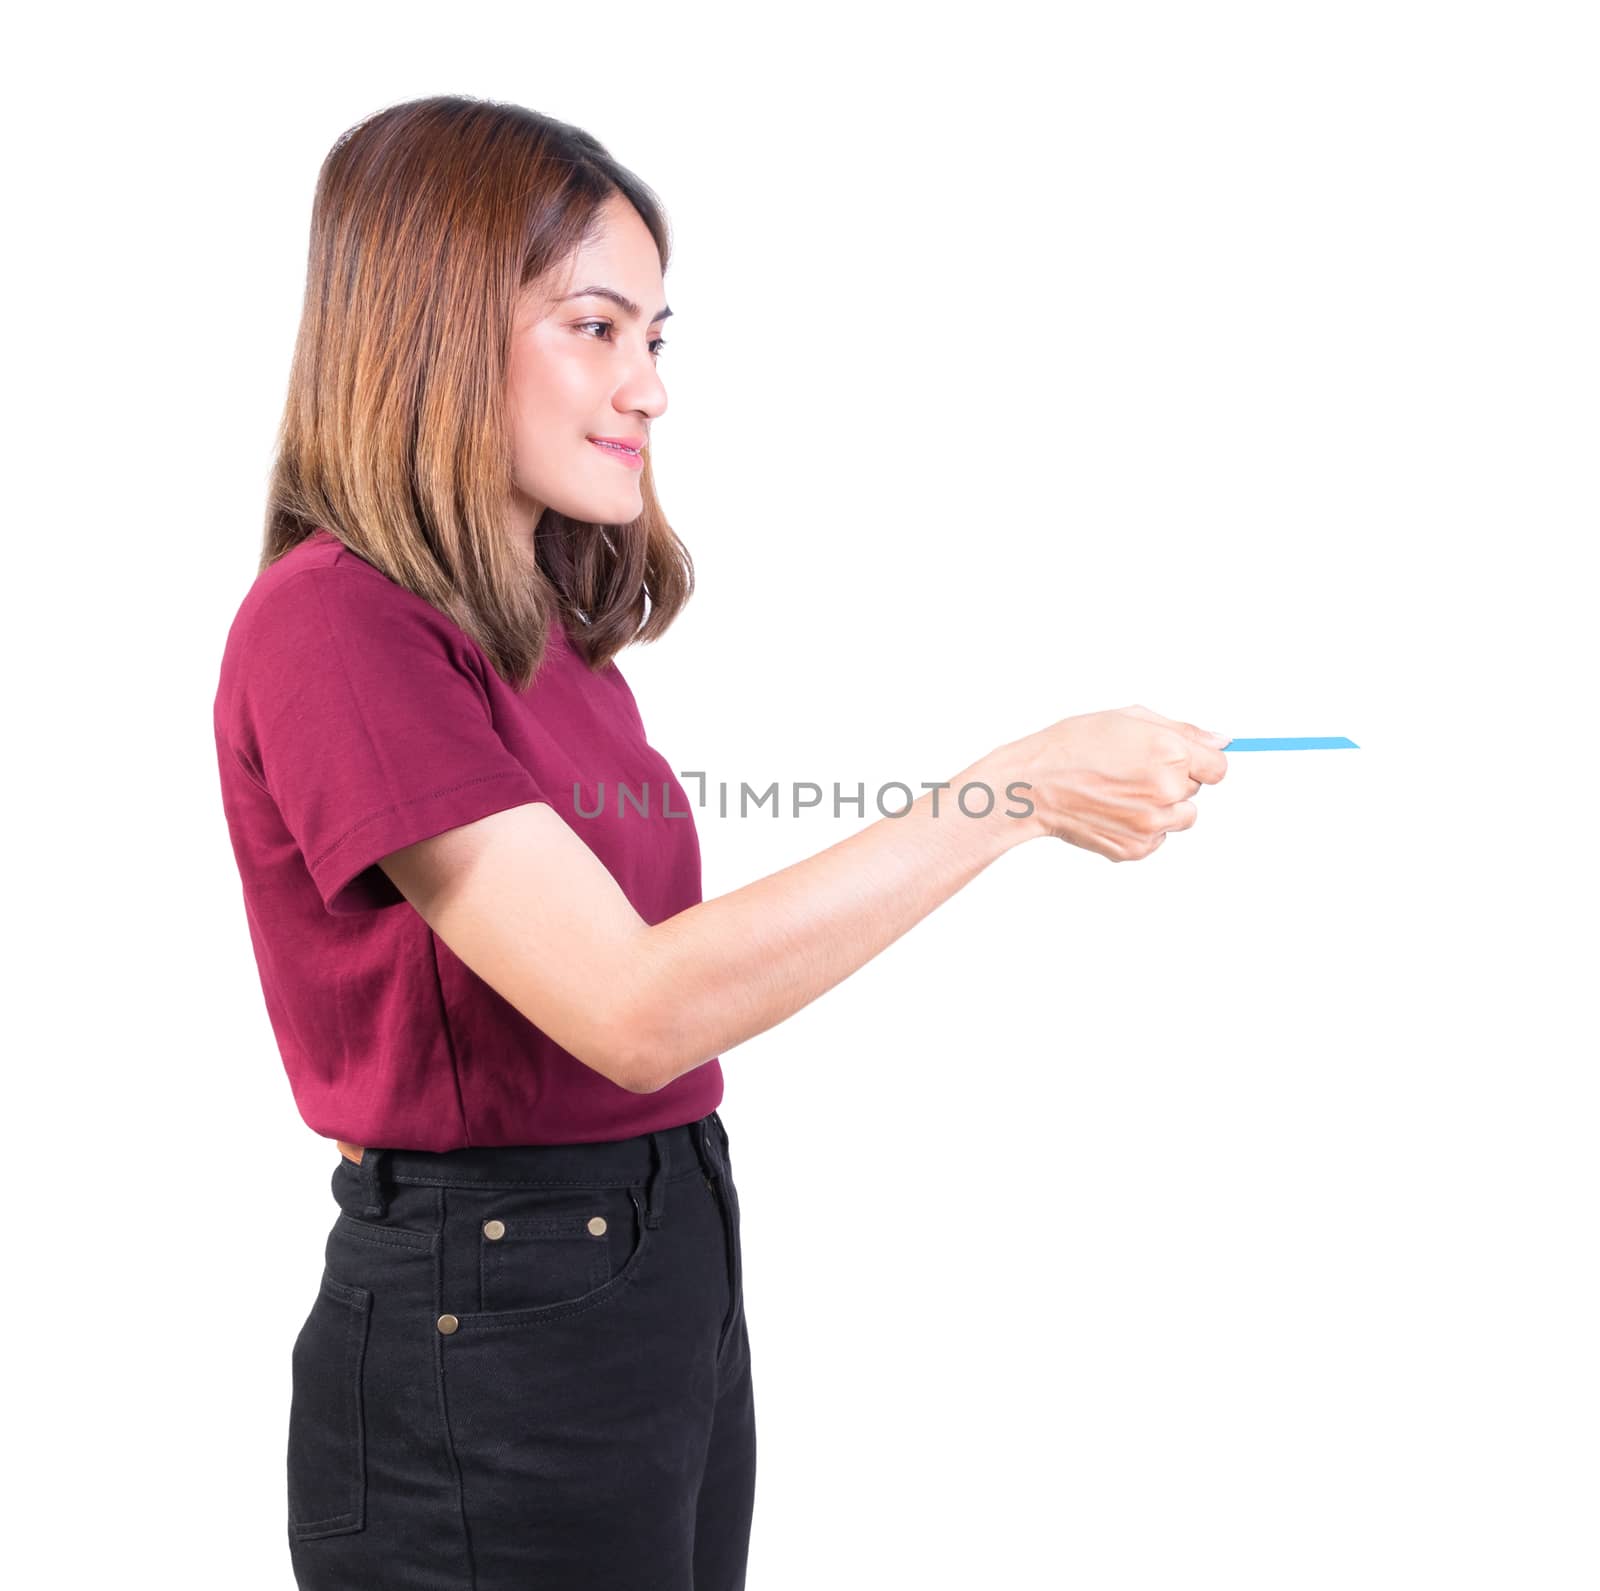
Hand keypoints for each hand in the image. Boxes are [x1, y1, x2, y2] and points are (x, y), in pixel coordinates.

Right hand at [991, 704, 1229, 861]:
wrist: (1032, 786)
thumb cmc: (1073, 746)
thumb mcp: (1127, 718)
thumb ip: (1183, 730)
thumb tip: (1223, 742)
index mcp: (1169, 752)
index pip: (1218, 767)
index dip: (1198, 762)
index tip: (1178, 761)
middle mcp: (1167, 790)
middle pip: (1196, 790)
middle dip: (1173, 780)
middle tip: (1130, 772)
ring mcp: (1153, 823)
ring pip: (1182, 818)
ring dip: (1163, 807)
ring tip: (1122, 793)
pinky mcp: (1138, 849)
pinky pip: (1159, 838)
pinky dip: (1142, 827)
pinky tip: (1112, 811)